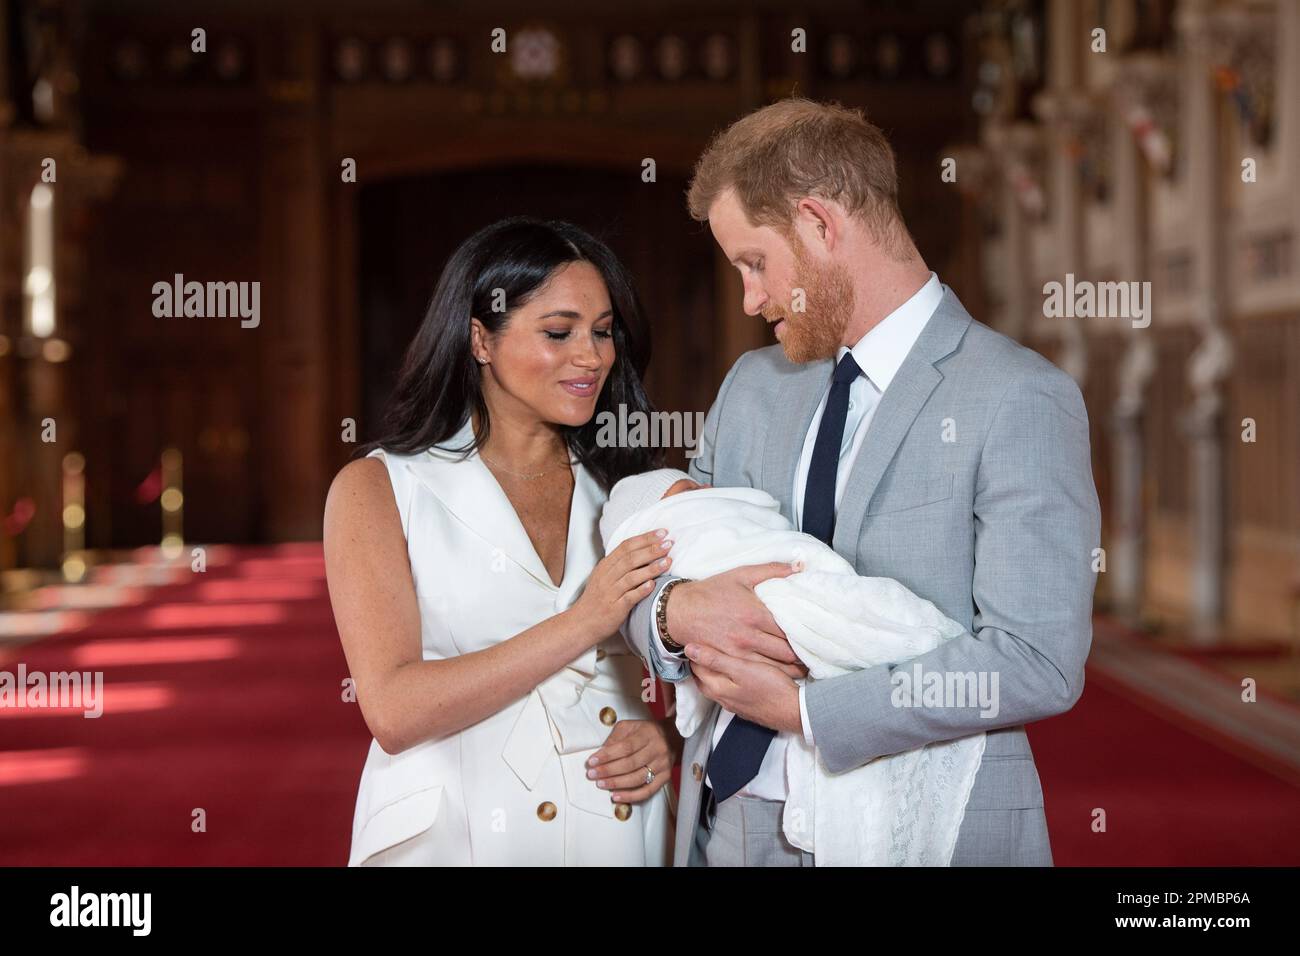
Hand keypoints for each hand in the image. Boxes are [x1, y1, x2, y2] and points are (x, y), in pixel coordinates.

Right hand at [571, 530, 672, 640]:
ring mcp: (610, 593)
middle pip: (630, 558)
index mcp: (605, 566)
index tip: (662, 533)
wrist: (582, 623)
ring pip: (631, 577)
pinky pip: (629, 597)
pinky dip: (641, 590)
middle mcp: (607, 577)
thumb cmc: (597, 599)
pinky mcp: (615, 608)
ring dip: (651, 568)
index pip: (626, 546)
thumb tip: (645, 550)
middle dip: (651, 549)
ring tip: (668, 561)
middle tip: (669, 543)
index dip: (645, 538)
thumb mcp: (604, 576)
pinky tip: (653, 585)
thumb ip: (620, 564)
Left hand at [586, 718, 676, 803]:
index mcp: (648, 734)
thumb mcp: (630, 727)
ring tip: (601, 784)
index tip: (591, 761)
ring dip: (616, 784)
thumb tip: (600, 753)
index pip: (625, 747)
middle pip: (630, 764)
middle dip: (608, 771)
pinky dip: (631, 796)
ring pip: (637, 779)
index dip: (607, 756)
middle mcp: (657, 749)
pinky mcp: (665, 778)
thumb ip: (615, 738)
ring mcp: (662, 765)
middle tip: (592, 774)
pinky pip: (647, 791)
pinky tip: (616, 796)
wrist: (672, 736)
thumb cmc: (645, 731)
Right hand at [668, 563, 807, 677]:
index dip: (807, 635)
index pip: (791, 629)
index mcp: (756, 614)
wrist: (680, 611)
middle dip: (804, 656)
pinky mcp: (729, 661)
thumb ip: (772, 570)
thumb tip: (799, 566)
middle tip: (816, 656)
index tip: (818, 637)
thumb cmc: (712, 591)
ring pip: (775, 667)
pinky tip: (783, 676)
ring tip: (805, 668)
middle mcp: (749, 636)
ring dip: (793, 669)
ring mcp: (739, 652)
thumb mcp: (741, 575)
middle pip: (787, 652)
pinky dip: (773, 675)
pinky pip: (757, 673)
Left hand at [685, 644, 803, 734]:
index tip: (696, 638)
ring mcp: (735, 705)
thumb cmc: (770, 687)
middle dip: (700, 663)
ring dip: (713, 672)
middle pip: (704, 679)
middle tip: (703, 645)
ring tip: (716, 657)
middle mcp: (723, 699)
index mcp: (718, 688)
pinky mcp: (747, 707)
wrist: (795, 712)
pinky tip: (735, 674)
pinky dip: (726, 680)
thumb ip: (715, 659)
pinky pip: (729, 691)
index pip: (696, 668)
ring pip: (716, 686)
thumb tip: (689, 649)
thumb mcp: (742, 668)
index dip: (694, 653)